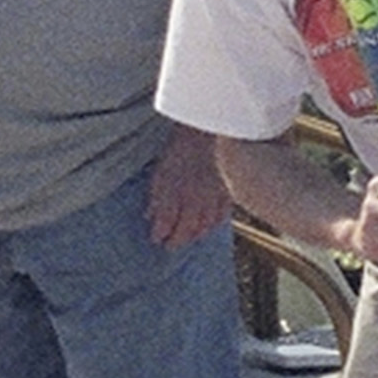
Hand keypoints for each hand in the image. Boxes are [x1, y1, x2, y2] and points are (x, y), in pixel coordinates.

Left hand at [147, 123, 233, 246]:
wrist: (205, 132)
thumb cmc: (181, 149)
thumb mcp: (161, 172)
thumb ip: (158, 198)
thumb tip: (150, 218)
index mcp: (178, 198)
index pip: (170, 226)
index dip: (163, 236)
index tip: (157, 241)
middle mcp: (197, 203)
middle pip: (188, 230)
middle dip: (179, 239)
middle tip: (171, 245)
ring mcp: (213, 200)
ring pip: (206, 226)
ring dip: (196, 235)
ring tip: (189, 238)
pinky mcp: (227, 194)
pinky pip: (221, 216)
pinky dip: (214, 223)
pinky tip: (209, 225)